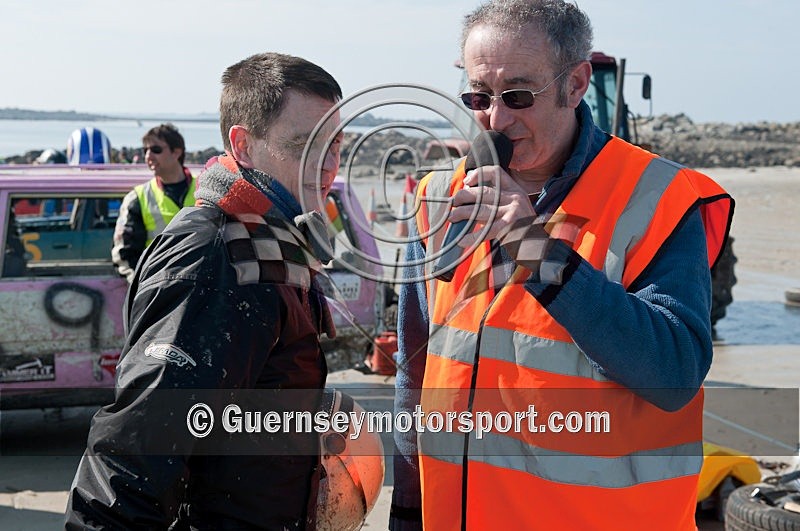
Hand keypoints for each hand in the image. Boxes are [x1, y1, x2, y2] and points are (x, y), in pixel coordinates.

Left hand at [449, 166, 586, 277]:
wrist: (542, 249)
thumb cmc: (522, 231)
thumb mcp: (512, 210)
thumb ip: (495, 203)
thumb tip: (466, 199)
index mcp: (516, 190)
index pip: (496, 172)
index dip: (479, 173)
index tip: (467, 181)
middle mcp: (516, 198)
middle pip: (484, 192)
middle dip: (464, 196)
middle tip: (453, 203)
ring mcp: (515, 212)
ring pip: (482, 210)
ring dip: (463, 213)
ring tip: (453, 218)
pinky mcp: (512, 227)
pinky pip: (486, 231)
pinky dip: (472, 236)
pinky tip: (462, 240)